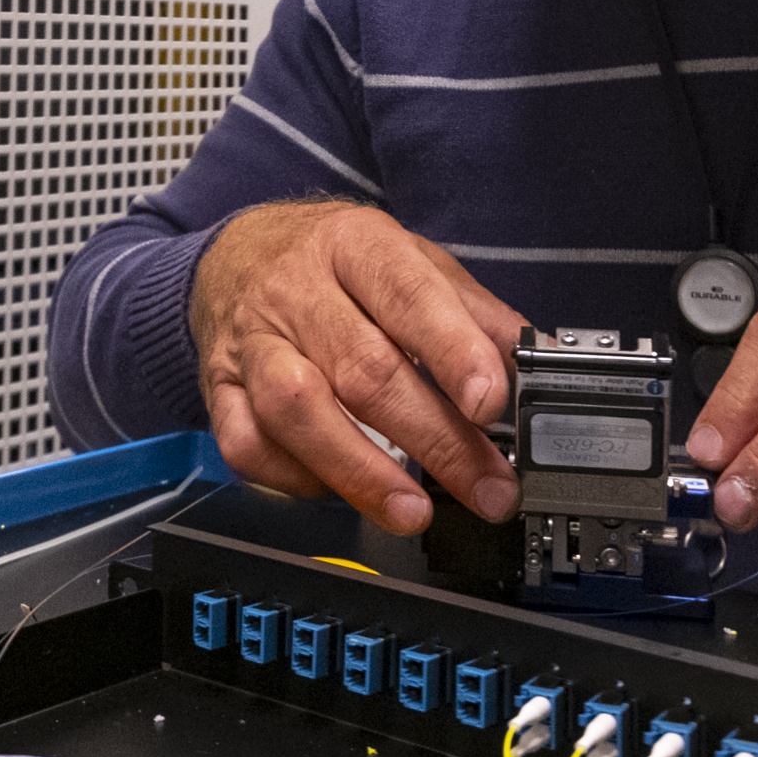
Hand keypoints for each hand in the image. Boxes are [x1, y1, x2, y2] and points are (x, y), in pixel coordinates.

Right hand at [190, 201, 525, 536]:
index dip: (454, 351)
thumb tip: (538, 362)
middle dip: (435, 439)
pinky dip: (295, 478)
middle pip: (364, 369)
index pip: (407, 295)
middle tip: (487, 485)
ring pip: (296, 409)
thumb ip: (472, 311)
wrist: (233, 254)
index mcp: (355, 246)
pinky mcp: (220, 389)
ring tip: (413, 511)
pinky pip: (248, 443)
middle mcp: (297, 290)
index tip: (492, 402)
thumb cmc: (333, 264)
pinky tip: (339, 490)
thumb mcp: (409, 259)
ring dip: (361, 471)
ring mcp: (252, 342)